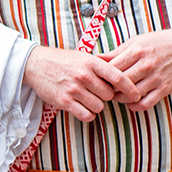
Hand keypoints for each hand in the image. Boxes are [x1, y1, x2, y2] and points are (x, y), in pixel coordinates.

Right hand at [23, 46, 138, 121]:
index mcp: (91, 63)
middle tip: (96, 92)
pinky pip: (86, 115)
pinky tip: (82, 107)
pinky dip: (87, 114)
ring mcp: (74, 89)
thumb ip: (101, 66)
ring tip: (87, 98)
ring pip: (99, 106)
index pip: (119, 78)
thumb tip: (122, 77)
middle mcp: (84, 75)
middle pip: (109, 95)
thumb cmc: (62, 60)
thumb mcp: (83, 56)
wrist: (35, 64)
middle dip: (106, 96)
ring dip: (96, 105)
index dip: (130, 89)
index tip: (136, 95)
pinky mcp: (64, 101)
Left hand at [102, 28, 171, 111]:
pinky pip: (147, 103)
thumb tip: (95, 58)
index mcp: (137, 51)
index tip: (98, 78)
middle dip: (109, 88)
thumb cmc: (157, 43)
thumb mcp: (135, 42)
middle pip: (121, 82)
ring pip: (132, 94)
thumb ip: (116, 52)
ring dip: (120, 98)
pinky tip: (130, 103)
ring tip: (115, 96)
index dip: (102, 75)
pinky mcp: (166, 88)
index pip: (113, 68)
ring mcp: (157, 77)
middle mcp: (147, 64)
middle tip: (103, 90)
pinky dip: (136, 107)